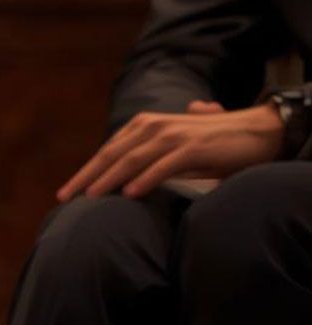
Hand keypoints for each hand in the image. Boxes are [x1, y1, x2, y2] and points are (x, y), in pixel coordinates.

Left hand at [57, 100, 283, 201]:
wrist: (257, 132)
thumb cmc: (213, 144)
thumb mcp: (175, 148)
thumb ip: (151, 155)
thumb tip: (128, 172)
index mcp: (145, 126)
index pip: (107, 151)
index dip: (85, 171)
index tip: (65, 192)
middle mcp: (154, 127)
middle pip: (112, 154)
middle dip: (86, 176)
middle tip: (65, 197)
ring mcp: (173, 135)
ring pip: (132, 159)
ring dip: (109, 179)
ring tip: (90, 198)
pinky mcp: (193, 147)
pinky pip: (164, 165)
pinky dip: (145, 179)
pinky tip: (129, 194)